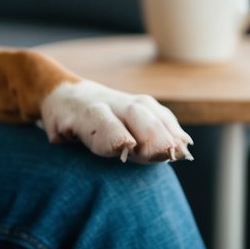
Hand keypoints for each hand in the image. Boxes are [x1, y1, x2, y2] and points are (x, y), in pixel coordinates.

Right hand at [40, 80, 193, 163]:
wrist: (63, 96)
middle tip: (166, 151)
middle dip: (152, 132)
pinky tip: (91, 145)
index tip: (184, 150)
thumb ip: (158, 136)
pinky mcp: (66, 119)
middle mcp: (116, 105)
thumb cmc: (107, 119)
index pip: (159, 117)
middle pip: (137, 112)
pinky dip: (79, 133)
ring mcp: (90, 110)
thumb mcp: (133, 126)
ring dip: (114, 131)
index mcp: (138, 107)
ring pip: (102, 116)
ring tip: (126, 145)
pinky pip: (73, 126)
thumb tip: (186, 149)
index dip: (171, 132)